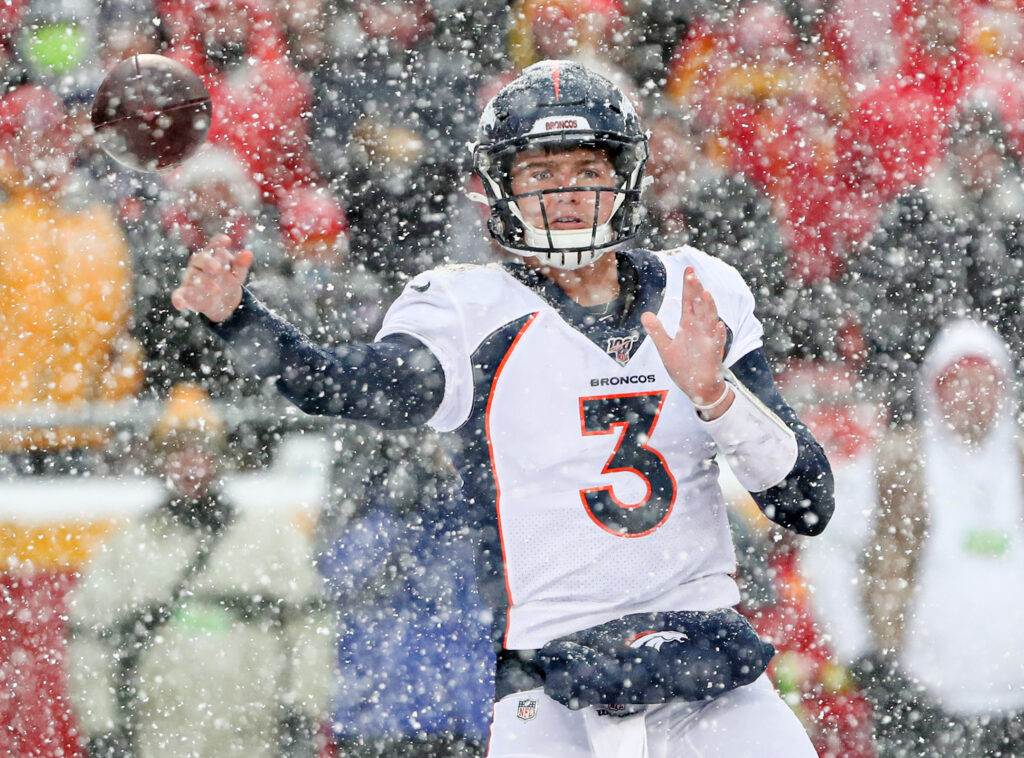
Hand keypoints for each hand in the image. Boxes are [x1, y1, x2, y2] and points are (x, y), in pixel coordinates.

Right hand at [170, 234, 252, 322]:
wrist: (223, 301)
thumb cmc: (228, 281)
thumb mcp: (237, 274)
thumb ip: (241, 264)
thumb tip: (248, 253)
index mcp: (212, 255)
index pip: (213, 246)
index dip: (218, 242)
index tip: (226, 240)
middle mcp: (198, 264)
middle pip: (199, 259)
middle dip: (208, 263)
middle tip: (218, 269)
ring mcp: (190, 278)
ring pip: (193, 277)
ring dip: (204, 283)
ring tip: (217, 290)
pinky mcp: (185, 293)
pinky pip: (178, 295)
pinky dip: (178, 299)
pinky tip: (181, 305)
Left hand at [641, 267, 732, 417]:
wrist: (697, 388)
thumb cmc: (684, 367)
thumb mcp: (666, 348)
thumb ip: (657, 331)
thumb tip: (645, 314)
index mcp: (688, 325)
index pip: (689, 301)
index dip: (688, 286)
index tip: (689, 270)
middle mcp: (699, 329)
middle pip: (699, 306)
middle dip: (696, 291)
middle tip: (692, 275)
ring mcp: (707, 340)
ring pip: (710, 321)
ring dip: (709, 308)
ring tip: (705, 294)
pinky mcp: (713, 355)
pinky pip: (717, 344)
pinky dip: (719, 335)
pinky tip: (719, 326)